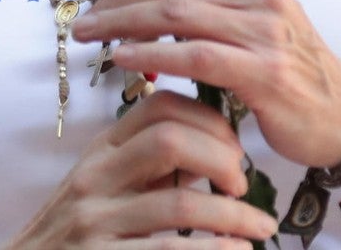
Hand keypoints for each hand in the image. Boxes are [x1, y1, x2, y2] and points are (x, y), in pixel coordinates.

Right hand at [4, 89, 277, 248]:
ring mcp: (92, 220)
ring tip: (260, 228)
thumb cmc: (80, 231)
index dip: (210, 118)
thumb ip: (154, 162)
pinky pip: (169, 249)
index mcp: (102, 149)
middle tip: (241, 184)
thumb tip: (224, 149)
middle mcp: (94, 177)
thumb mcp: (109, 184)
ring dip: (233, 216)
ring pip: (179, 203)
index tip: (235, 146)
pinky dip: (214, 249)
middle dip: (222, 158)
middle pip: (171, 140)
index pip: (161, 105)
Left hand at [71, 0, 340, 176]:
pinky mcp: (262, 72)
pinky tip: (123, 59)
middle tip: (85, 21)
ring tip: (88, 38)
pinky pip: (195, 56)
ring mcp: (264, 30)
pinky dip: (151, 56)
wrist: (337, 108)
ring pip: (175, 16)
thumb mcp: (258, 11)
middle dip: (117, 0)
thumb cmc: (286, 59)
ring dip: (121, 26)